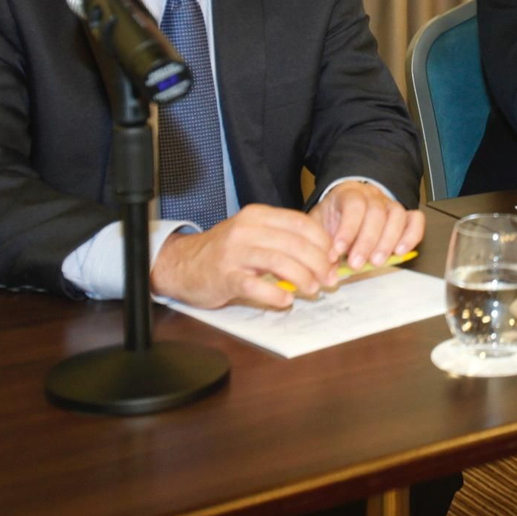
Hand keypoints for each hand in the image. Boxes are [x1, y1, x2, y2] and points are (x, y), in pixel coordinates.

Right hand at [150, 203, 337, 308]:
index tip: (334, 258)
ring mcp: (234, 252)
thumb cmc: (225, 252)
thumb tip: (322, 257)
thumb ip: (282, 240)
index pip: (300, 223)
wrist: (182, 264)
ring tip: (313, 290)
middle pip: (294, 243)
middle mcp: (246, 229)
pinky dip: (274, 294)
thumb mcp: (253, 235)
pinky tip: (286, 300)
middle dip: (318, 263)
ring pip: (279, 262)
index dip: (322, 241)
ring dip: (302, 278)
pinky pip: (254, 285)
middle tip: (329, 279)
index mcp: (258, 216)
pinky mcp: (224, 276)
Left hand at [311, 181, 425, 271]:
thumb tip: (324, 266)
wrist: (346, 205)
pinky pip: (415, 220)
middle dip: (366, 241)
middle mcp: (372, 196)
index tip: (338, 251)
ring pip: (397, 216)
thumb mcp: (318, 223)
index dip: (347, 228)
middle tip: (356, 263)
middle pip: (376, 213)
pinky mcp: (404, 216)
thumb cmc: (333, 217)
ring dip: (387, 241)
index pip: (353, 205)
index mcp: (349, 193)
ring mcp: (390, 205)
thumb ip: (320, 241)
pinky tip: (400, 252)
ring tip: (376, 262)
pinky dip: (411, 236)